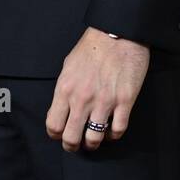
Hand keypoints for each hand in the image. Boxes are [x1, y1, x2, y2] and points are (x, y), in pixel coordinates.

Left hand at [46, 27, 148, 152]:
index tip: (60, 135)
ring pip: (94, 139)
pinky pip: (118, 130)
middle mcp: (82, 99)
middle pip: (71, 138)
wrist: (118, 34)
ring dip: (93, 144)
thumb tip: (62, 108)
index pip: (53, 125)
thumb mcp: (68, 66)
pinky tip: (111, 131)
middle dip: (72, 146)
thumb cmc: (92, 48)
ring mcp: (104, 102)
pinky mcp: (125, 101)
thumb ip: (65, 89)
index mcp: (65, 89)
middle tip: (76, 145)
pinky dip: (113, 135)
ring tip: (94, 140)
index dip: (56, 135)